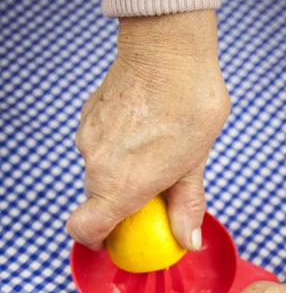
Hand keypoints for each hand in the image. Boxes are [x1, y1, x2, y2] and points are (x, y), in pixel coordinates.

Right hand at [67, 10, 229, 249]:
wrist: (169, 50)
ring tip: (153, 153)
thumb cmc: (188, 109)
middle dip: (120, 203)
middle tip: (152, 193)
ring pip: (99, 170)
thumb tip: (188, 241)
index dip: (96, 241)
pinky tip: (143, 130)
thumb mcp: (193, 167)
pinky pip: (99, 144)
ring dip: (120, 172)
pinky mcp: (89, 115)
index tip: (112, 240)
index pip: (84, 229)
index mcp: (119, 187)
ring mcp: (88, 137)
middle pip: (96, 200)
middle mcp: (95, 165)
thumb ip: (185, 208)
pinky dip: (116, 148)